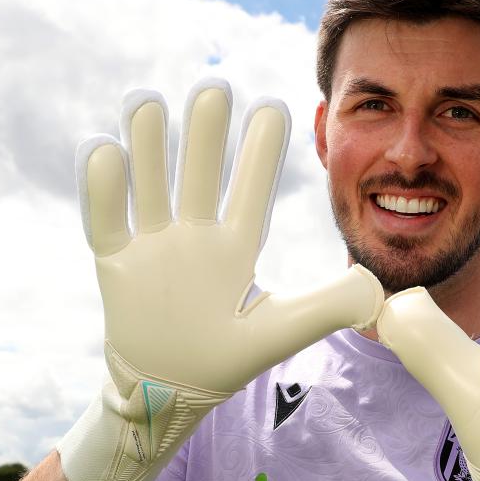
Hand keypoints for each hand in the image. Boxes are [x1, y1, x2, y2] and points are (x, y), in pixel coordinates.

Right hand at [59, 80, 382, 480]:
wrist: (168, 393)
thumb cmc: (226, 359)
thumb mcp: (280, 330)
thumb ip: (326, 306)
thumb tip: (376, 288)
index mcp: (236, 246)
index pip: (252, 190)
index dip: (261, 151)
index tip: (274, 105)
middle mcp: (194, 235)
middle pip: (199, 175)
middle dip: (205, 134)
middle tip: (214, 87)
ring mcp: (153, 245)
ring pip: (150, 184)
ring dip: (148, 146)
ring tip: (147, 100)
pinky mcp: (116, 263)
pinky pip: (107, 219)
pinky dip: (103, 188)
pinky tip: (104, 149)